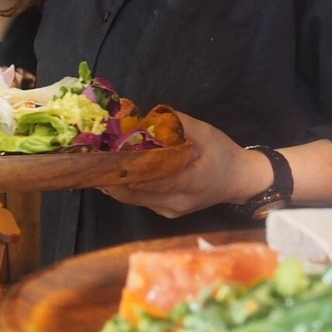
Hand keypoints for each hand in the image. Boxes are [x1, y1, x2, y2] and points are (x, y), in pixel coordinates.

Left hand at [100, 112, 270, 218]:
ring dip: (114, 184)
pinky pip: (140, 201)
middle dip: (111, 177)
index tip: (105, 162)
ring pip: (134, 199)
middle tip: (90, 163)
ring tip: (96, 167)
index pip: (150, 179)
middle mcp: (176, 201)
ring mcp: (170, 210)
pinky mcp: (167, 213)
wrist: (241, 180)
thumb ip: (176, 124)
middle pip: (135, 193)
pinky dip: (126, 188)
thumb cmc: (223, 153)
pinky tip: (114, 175)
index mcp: (190, 180)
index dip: (126, 172)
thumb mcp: (204, 132)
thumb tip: (145, 117)